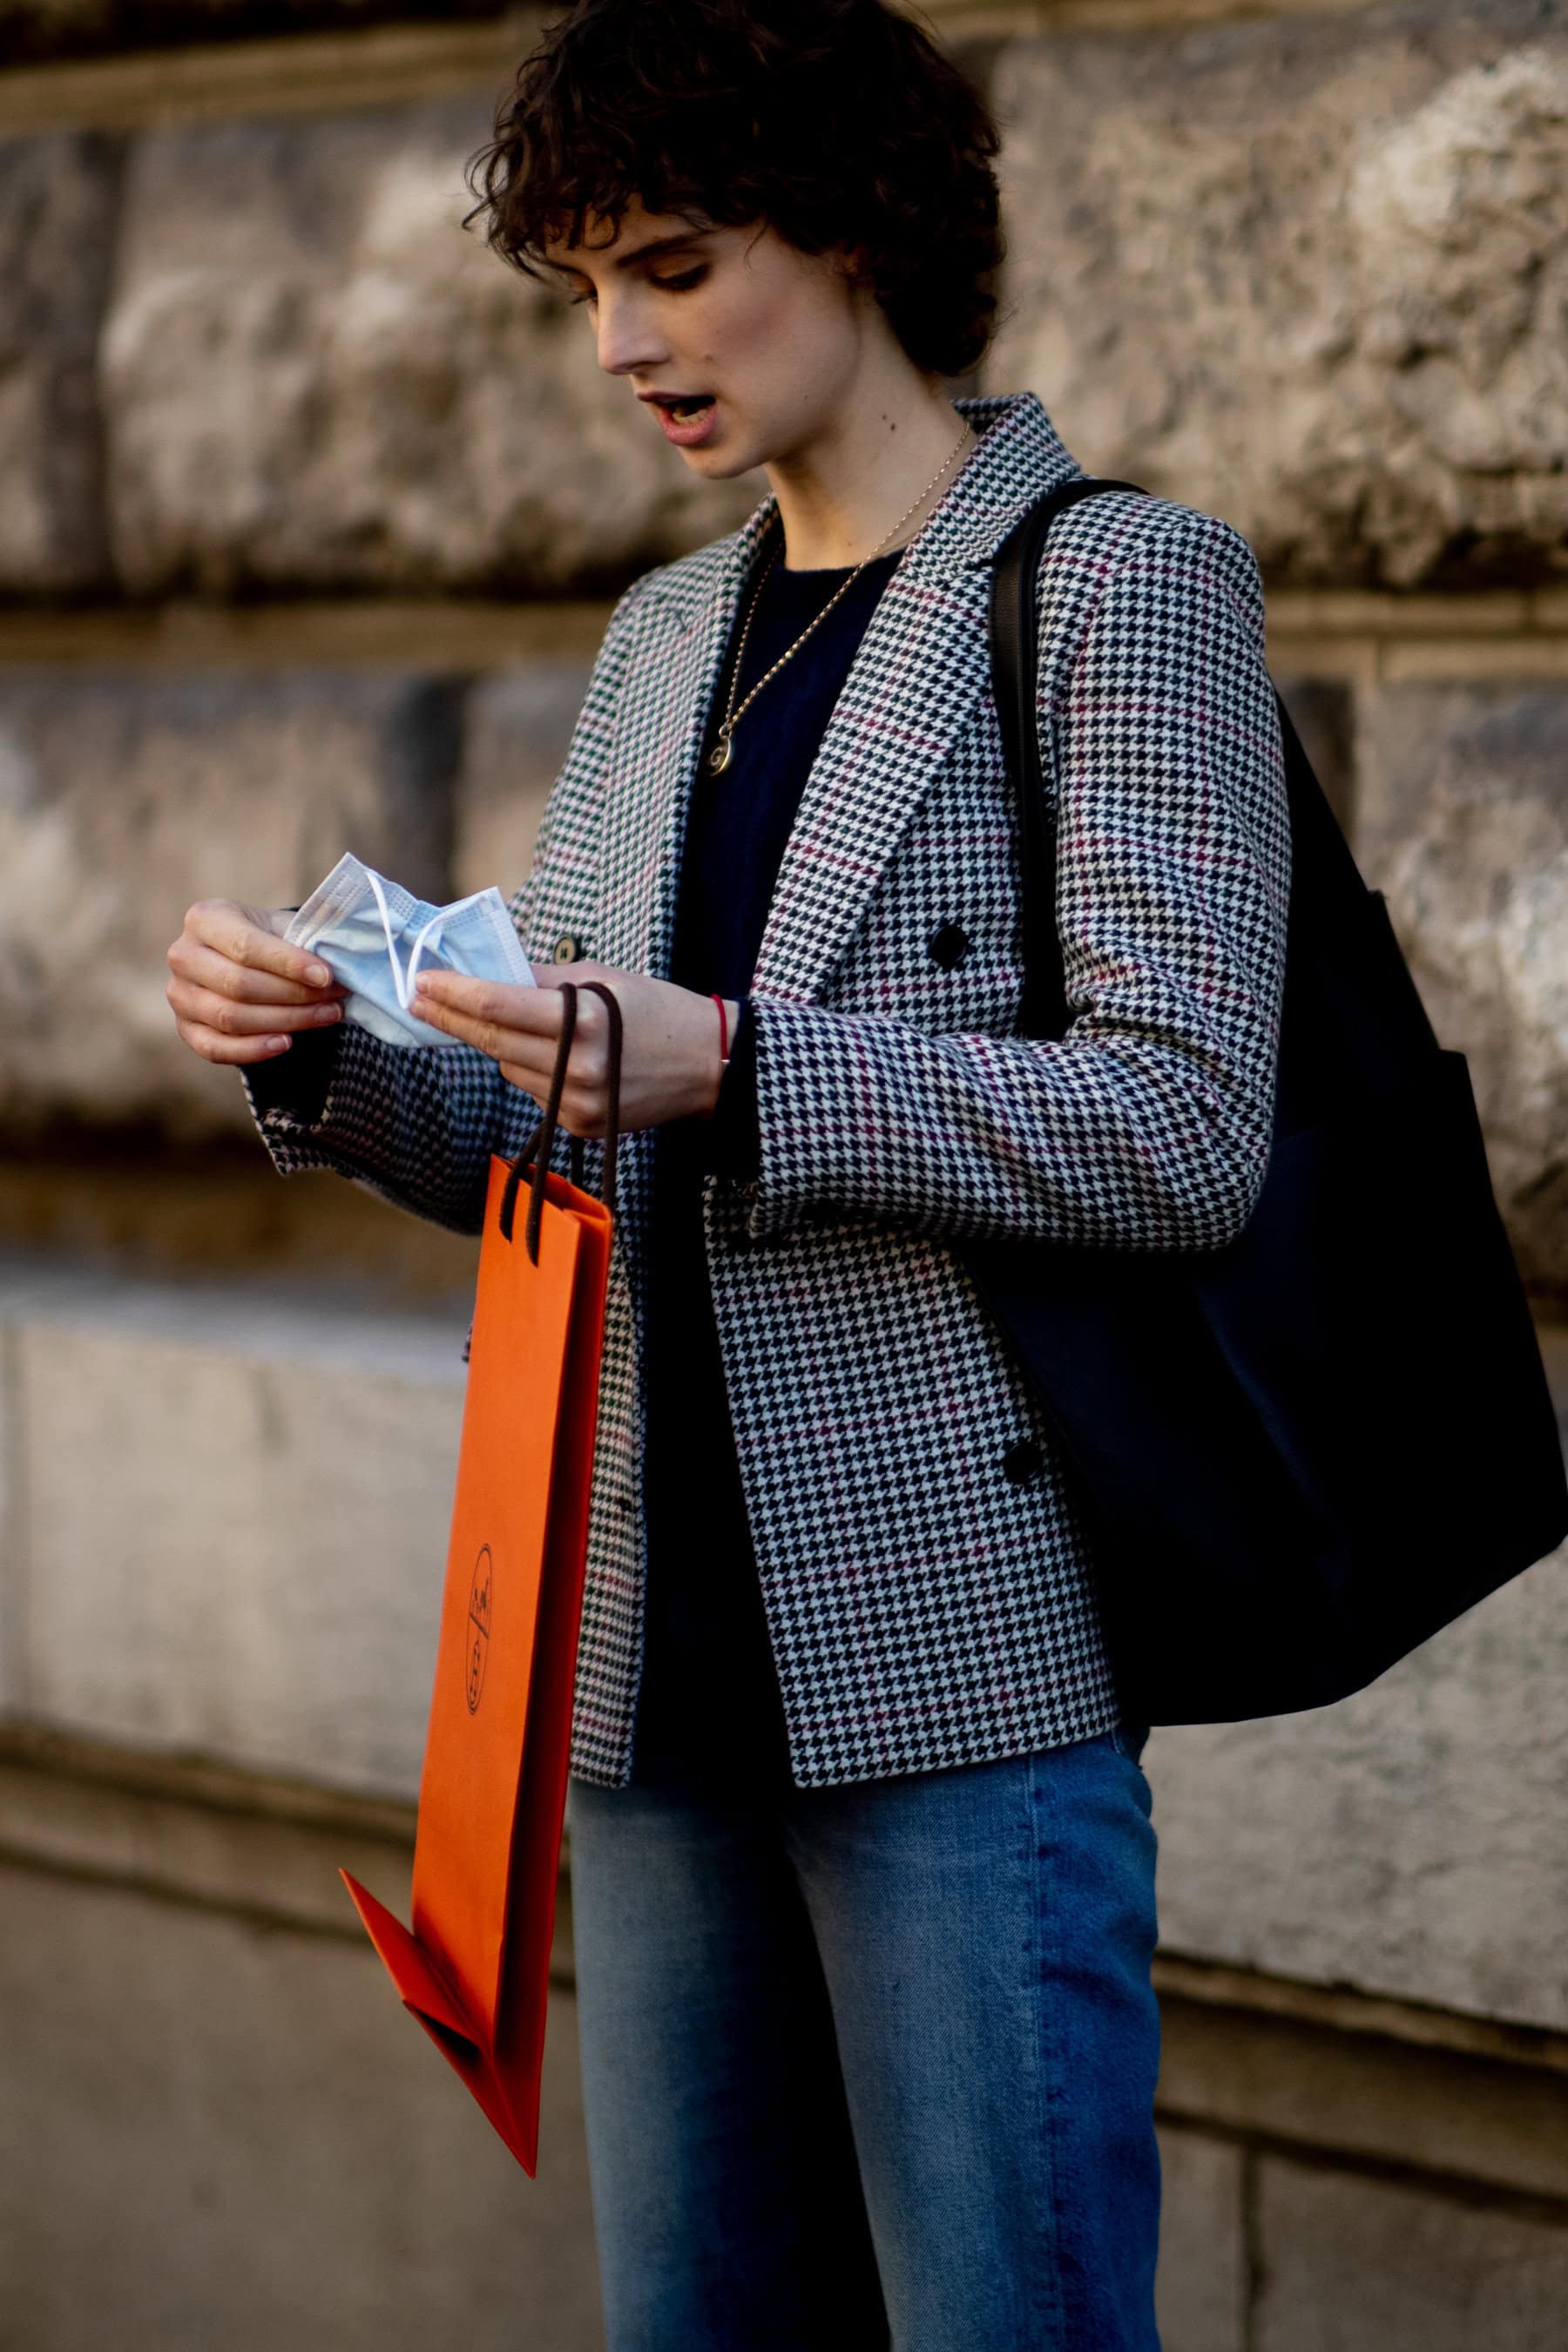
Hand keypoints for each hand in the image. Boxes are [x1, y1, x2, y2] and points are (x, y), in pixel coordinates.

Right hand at [166, 898, 348, 1063]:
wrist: (245, 959)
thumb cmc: (271, 941)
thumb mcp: (284, 926)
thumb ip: (307, 939)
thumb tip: (342, 959)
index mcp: (204, 918)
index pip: (246, 947)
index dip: (289, 964)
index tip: (328, 976)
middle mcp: (183, 955)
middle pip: (239, 985)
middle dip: (294, 996)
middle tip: (336, 999)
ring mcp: (179, 994)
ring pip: (230, 1018)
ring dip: (285, 1021)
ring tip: (326, 1016)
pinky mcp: (185, 1028)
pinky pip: (215, 1048)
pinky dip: (253, 1050)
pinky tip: (287, 1043)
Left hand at [411, 961, 738, 1136]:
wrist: (708, 1065)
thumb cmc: (655, 1009)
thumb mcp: (602, 979)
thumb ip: (542, 979)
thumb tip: (486, 973)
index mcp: (583, 1019)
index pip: (498, 1005)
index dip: (453, 993)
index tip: (421, 980)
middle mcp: (577, 1066)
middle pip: (490, 1040)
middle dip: (450, 1017)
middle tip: (418, 998)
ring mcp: (576, 1102)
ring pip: (507, 1067)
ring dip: (503, 1044)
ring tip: (531, 1027)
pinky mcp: (579, 1125)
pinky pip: (531, 1092)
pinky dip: (532, 1071)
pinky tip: (561, 1059)